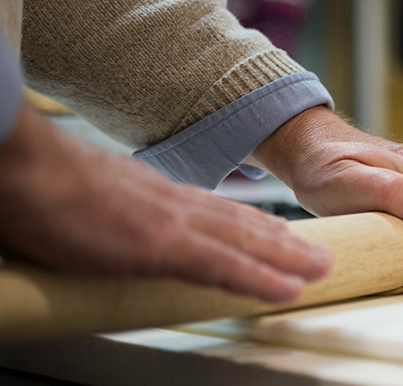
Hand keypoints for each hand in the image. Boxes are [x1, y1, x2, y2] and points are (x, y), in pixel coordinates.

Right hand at [0, 104, 330, 302]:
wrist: (25, 167)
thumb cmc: (44, 184)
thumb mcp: (93, 197)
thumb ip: (115, 212)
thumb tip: (112, 226)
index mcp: (158, 194)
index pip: (218, 210)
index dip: (254, 224)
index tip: (278, 234)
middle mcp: (175, 203)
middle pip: (243, 224)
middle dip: (285, 241)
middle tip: (318, 254)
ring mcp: (173, 223)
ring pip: (246, 241)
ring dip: (288, 256)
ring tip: (320, 268)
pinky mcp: (162, 245)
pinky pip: (224, 266)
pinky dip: (260, 278)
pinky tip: (287, 288)